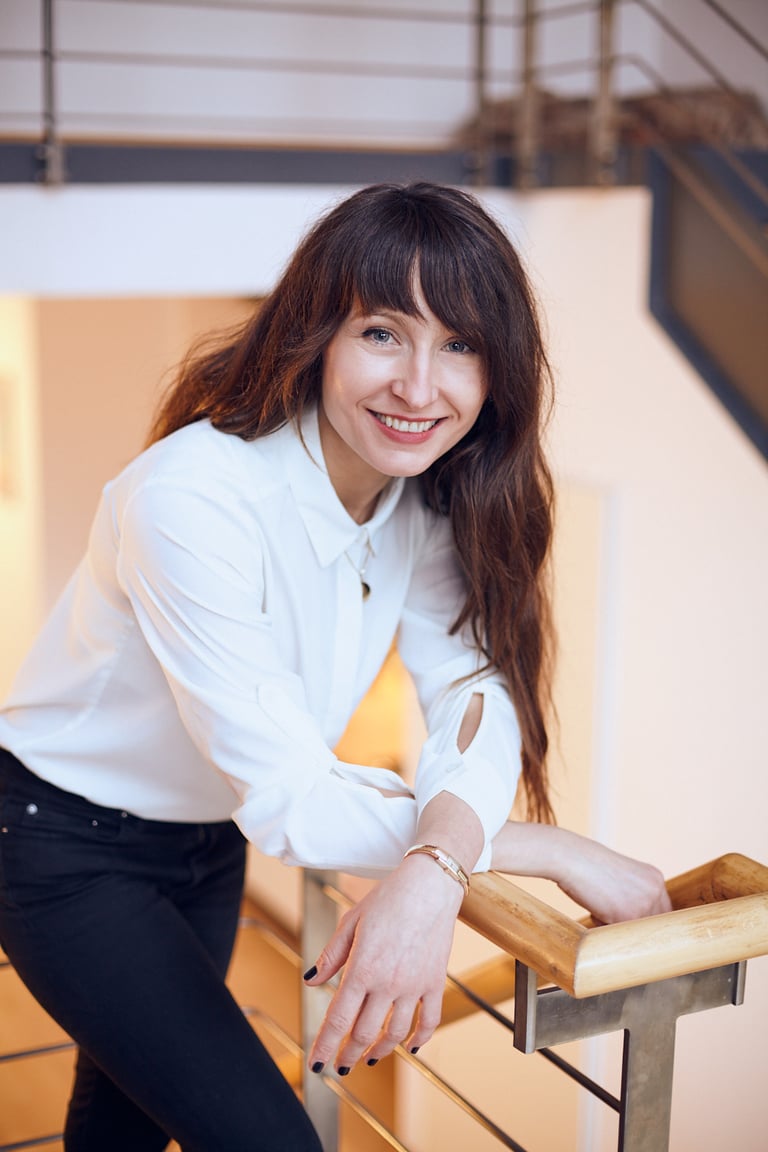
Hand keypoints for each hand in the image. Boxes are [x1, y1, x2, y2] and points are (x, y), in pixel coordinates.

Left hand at [304, 853, 462, 1074]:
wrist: (430, 884)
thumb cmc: (388, 898)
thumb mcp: (352, 921)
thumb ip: (332, 955)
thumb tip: (311, 981)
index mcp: (362, 968)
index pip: (338, 1019)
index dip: (325, 1045)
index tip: (317, 1065)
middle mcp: (388, 983)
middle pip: (364, 1032)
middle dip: (348, 1053)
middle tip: (341, 1064)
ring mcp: (414, 985)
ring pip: (395, 1033)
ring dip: (380, 1050)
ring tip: (369, 1057)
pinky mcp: (435, 982)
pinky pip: (429, 1020)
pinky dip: (420, 1039)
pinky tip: (410, 1047)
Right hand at [490, 821, 671, 924]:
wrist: (570, 857)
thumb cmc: (587, 865)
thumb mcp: (619, 877)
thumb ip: (633, 895)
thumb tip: (634, 925)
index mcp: (654, 876)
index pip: (662, 909)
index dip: (645, 919)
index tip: (631, 925)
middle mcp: (656, 888)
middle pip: (657, 923)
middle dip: (636, 927)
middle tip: (613, 923)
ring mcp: (646, 903)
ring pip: (640, 932)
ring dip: (621, 928)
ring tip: (600, 908)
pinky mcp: (631, 916)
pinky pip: (624, 935)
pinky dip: (607, 929)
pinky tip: (595, 910)